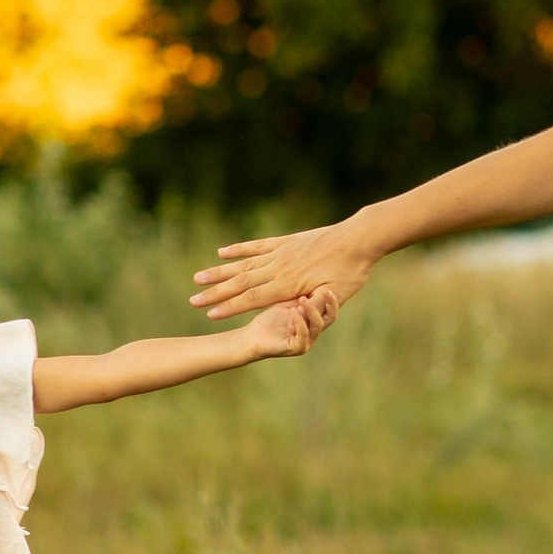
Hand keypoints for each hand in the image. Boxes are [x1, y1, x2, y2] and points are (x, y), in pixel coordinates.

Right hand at [195, 226, 378, 321]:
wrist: (358, 239)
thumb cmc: (350, 272)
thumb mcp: (333, 295)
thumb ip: (310, 305)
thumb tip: (293, 313)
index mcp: (288, 286)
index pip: (252, 299)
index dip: (229, 307)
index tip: (210, 314)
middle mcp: (278, 269)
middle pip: (240, 283)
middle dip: (215, 293)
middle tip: (193, 300)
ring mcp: (279, 253)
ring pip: (243, 264)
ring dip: (219, 272)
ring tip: (198, 278)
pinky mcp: (284, 242)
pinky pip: (256, 246)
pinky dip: (237, 250)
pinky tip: (221, 253)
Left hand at [240, 287, 340, 359]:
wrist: (253, 337)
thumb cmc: (270, 319)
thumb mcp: (288, 302)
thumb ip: (302, 295)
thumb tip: (315, 278)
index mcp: (314, 320)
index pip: (331, 308)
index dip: (332, 296)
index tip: (327, 283)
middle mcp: (314, 331)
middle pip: (331, 318)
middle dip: (330, 303)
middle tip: (325, 290)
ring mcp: (307, 341)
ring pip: (318, 325)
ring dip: (311, 310)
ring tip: (302, 299)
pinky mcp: (297, 348)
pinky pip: (304, 335)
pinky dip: (300, 322)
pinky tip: (294, 312)